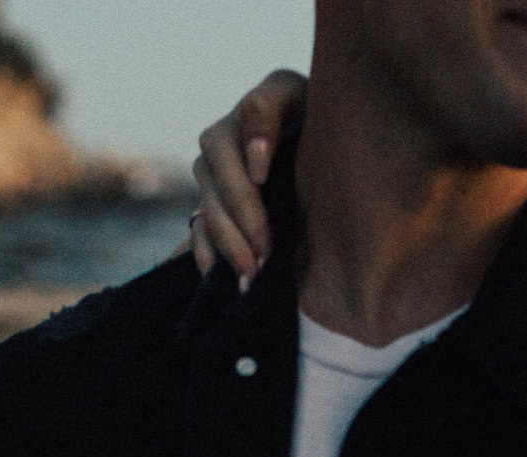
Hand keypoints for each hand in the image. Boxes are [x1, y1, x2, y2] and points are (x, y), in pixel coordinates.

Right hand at [188, 70, 306, 287]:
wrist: (327, 158)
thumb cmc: (324, 128)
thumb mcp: (309, 103)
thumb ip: (271, 110)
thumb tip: (253, 162)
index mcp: (248, 114)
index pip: (238, 130)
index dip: (250, 152)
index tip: (264, 178)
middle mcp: (222, 144)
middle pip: (220, 183)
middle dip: (242, 220)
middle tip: (265, 253)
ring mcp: (212, 179)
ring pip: (209, 214)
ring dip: (229, 246)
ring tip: (252, 276)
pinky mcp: (210, 210)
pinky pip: (199, 236)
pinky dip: (211, 260)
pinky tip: (229, 283)